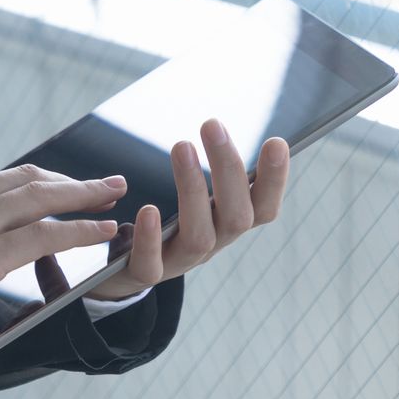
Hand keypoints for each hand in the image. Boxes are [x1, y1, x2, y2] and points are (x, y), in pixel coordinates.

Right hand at [0, 164, 129, 356]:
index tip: (60, 190)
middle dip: (68, 181)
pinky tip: (100, 229)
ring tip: (112, 194)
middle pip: (25, 179)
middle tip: (102, 181)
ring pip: (40, 199)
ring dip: (84, 195)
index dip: (36, 185)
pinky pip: (43, 235)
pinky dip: (78, 229)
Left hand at [82, 118, 290, 301]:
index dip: (274, 180)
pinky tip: (149, 210)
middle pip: (237, 217)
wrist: (123, 270)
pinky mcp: (145, 273)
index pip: (264, 207)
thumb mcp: (191, 195)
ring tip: (181, 146)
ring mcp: (180, 262)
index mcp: (228, 222)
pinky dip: (150, 239)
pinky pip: (151, 264)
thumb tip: (207, 134)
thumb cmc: (166, 222)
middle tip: (212, 124)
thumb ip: (205, 169)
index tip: (276, 142)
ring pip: (199, 237)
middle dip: (228, 170)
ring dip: (192, 189)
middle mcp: (213, 244)